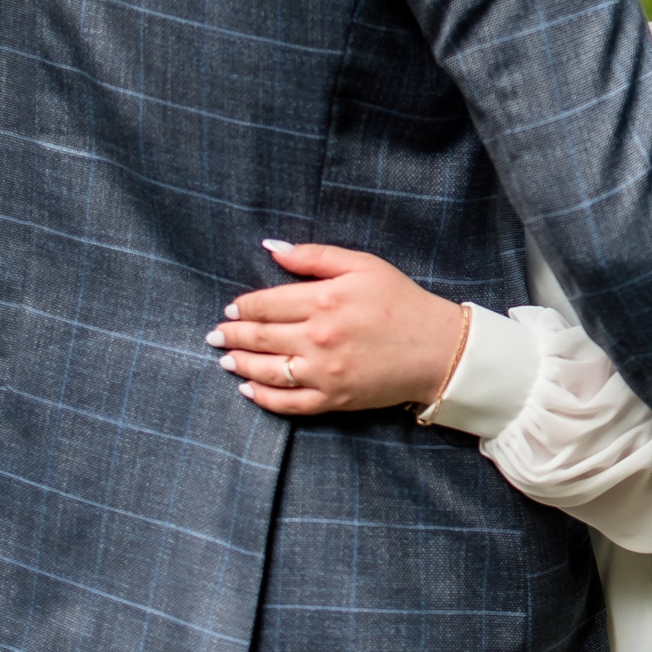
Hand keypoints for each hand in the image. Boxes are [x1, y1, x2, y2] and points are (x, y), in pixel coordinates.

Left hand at [209, 241, 463, 416]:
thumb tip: (271, 248)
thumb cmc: (401, 301)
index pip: (266, 304)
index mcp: (324, 300)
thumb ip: (315, 256)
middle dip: (231, 334)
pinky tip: (248, 389)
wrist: (438, 349)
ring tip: (224, 358)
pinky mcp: (333, 399)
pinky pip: (288, 403)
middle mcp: (318, 338)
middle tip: (214, 334)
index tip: (232, 308)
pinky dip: (263, 398)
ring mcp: (324, 373)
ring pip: (266, 370)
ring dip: (239, 363)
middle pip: (260, 337)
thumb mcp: (363, 265)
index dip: (244, 306)